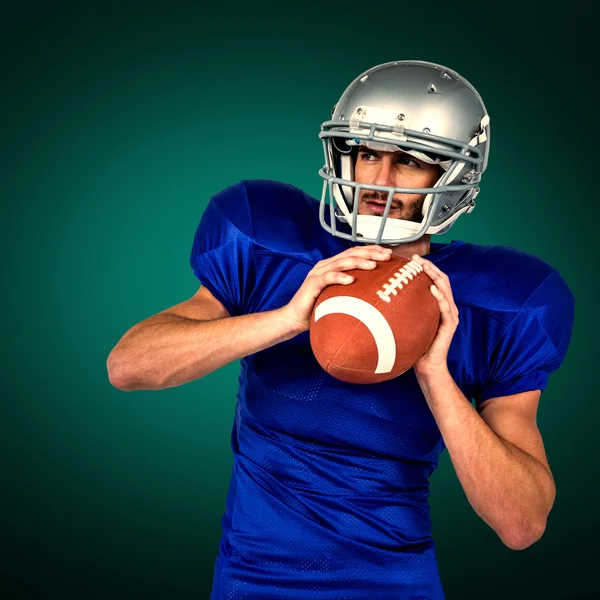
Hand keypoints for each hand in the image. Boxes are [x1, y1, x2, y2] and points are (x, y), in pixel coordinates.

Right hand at [282, 245, 392, 332]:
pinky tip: (351, 280)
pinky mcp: (312, 284)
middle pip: (350, 254)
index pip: (354, 252)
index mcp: (333, 265)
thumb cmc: (318, 308)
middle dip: (370, 253)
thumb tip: (377, 292)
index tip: (389, 254)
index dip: (372, 250)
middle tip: (387, 256)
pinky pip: (327, 278)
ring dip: (359, 263)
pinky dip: (340, 277)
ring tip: (373, 266)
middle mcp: (325, 265)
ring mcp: (318, 273)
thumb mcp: (339, 296)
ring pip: (341, 262)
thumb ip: (352, 290)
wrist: (295, 318)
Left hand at [411, 254, 458, 376]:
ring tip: (425, 267)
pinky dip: (440, 296)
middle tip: (418, 259)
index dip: (427, 268)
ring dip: (435, 276)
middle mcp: (447, 307)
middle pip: (442, 280)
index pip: (435, 280)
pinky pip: (446, 308)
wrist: (427, 366)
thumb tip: (384, 296)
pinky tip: (432, 289)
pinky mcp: (450, 325)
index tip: (413, 259)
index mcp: (439, 304)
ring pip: (446, 290)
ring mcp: (450, 315)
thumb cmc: (416, 344)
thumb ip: (404, 309)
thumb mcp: (409, 322)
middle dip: (431, 267)